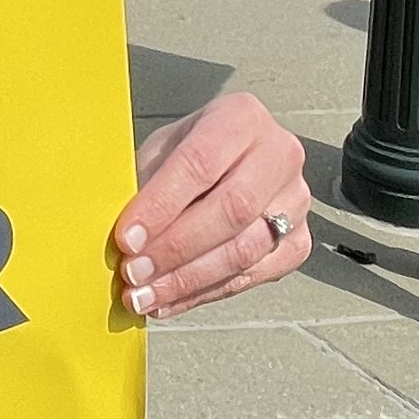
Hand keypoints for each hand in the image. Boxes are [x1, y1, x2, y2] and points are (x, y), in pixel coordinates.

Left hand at [111, 94, 309, 320]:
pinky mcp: (298, 241)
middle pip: (231, 209)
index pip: (201, 163)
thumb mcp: (162, 152)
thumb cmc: (189, 156)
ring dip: (187, 279)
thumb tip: (120, 239)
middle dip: (175, 248)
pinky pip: (254, 276)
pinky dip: (205, 294)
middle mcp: (279, 154)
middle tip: (134, 272)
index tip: (126, 238)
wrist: (228, 162)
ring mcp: (296, 200)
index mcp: (241, 117)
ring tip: (145, 294)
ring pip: (245, 249)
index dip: (162, 205)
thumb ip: (145, 186)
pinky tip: (169, 301)